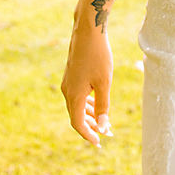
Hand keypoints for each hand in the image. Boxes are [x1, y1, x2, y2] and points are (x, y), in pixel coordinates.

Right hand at [60, 23, 113, 145]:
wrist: (88, 31)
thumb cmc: (98, 56)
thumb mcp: (104, 83)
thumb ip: (103, 106)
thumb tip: (104, 127)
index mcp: (74, 95)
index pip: (78, 123)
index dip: (88, 135)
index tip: (99, 142)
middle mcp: (67, 91)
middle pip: (77, 116)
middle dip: (92, 126)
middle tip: (107, 134)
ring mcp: (68, 83)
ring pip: (77, 106)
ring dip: (90, 115)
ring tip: (105, 122)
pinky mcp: (72, 76)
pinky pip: (78, 96)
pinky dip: (87, 104)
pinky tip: (97, 105)